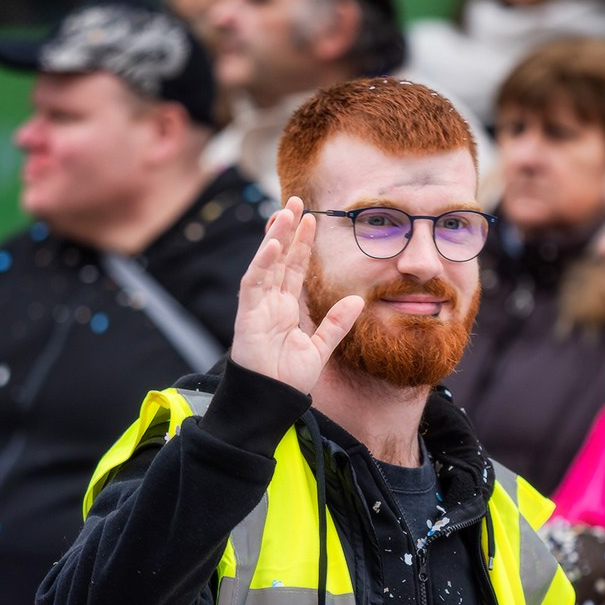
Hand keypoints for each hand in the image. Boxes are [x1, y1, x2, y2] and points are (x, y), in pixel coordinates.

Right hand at [231, 197, 364, 393]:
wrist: (272, 401)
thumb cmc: (289, 379)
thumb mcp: (320, 348)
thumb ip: (336, 324)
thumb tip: (357, 300)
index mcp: (285, 308)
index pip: (293, 268)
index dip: (301, 244)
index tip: (311, 220)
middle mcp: (270, 302)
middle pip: (278, 259)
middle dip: (287, 230)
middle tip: (297, 202)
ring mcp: (257, 307)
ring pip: (265, 264)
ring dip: (274, 238)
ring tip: (285, 212)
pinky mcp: (247, 315)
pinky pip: (254, 284)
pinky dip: (262, 263)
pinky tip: (273, 244)